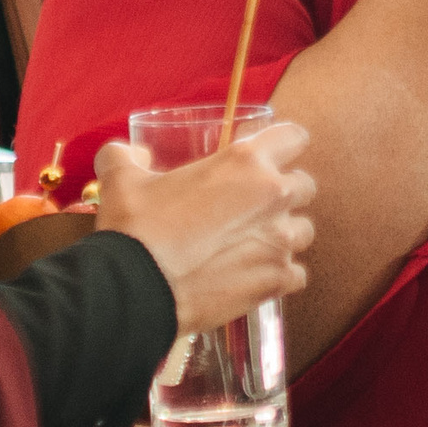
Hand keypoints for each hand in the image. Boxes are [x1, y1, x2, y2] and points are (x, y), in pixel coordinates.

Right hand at [94, 118, 316, 334]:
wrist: (136, 288)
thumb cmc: (135, 228)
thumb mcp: (122, 178)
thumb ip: (127, 156)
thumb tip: (130, 154)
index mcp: (245, 162)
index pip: (293, 137)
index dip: (283, 144)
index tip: (269, 156)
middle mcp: (272, 197)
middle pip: (305, 185)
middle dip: (285, 192)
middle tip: (254, 204)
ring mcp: (279, 241)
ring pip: (303, 231)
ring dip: (284, 233)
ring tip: (255, 243)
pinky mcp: (276, 281)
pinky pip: (296, 274)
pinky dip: (280, 275)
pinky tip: (255, 276)